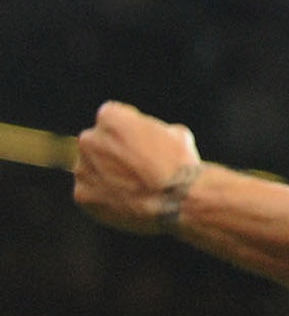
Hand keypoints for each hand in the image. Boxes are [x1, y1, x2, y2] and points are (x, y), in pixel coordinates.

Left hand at [73, 101, 201, 233]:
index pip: (110, 116)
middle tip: (135, 164)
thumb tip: (146, 138)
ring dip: (106, 173)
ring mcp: (82, 169)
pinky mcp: (82, 195)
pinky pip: (90, 192)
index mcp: (110, 118)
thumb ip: (149, 131)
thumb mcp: (174, 132)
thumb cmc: (179, 162)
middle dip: (111, 150)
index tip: (139, 139)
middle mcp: (89, 140)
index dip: (128, 128)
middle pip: (96, 141)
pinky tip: (126, 199)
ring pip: (91, 168)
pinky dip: (103, 196)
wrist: (177, 199)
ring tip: (134, 186)